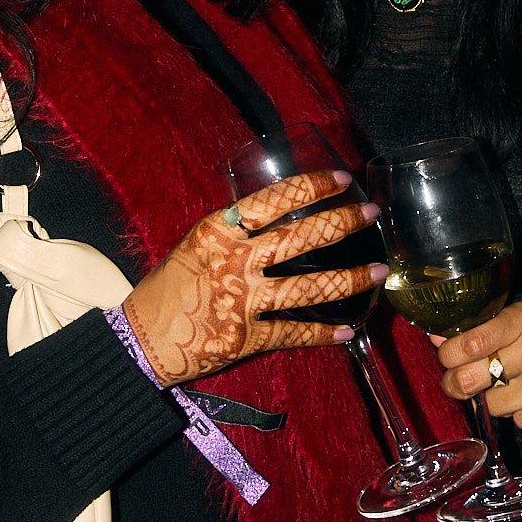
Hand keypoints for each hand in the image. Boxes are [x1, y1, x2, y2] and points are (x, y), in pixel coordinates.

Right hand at [124, 170, 385, 387]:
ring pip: (310, 287)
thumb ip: (233, 233)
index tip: (341, 180)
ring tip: (378, 271)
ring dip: (350, 279)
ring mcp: (244, 301)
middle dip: (343, 223)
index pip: (273, 201)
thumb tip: (277, 218)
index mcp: (217, 231)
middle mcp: (235, 261)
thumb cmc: (167, 289)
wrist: (143, 340)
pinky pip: (296, 334)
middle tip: (371, 214)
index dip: (311, 188)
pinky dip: (323, 334)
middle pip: (301, 237)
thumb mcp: (195, 246)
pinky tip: (347, 331)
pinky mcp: (249, 337)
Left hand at [431, 299, 521, 432]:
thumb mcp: (512, 319)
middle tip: (457, 381)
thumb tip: (436, 340)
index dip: (448, 354)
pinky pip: (516, 422)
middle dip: (454, 383)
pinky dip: (516, 414)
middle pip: (469, 378)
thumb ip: (475, 329)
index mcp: (521, 321)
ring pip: (490, 405)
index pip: (470, 343)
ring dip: (489, 400)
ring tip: (501, 386)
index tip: (446, 357)